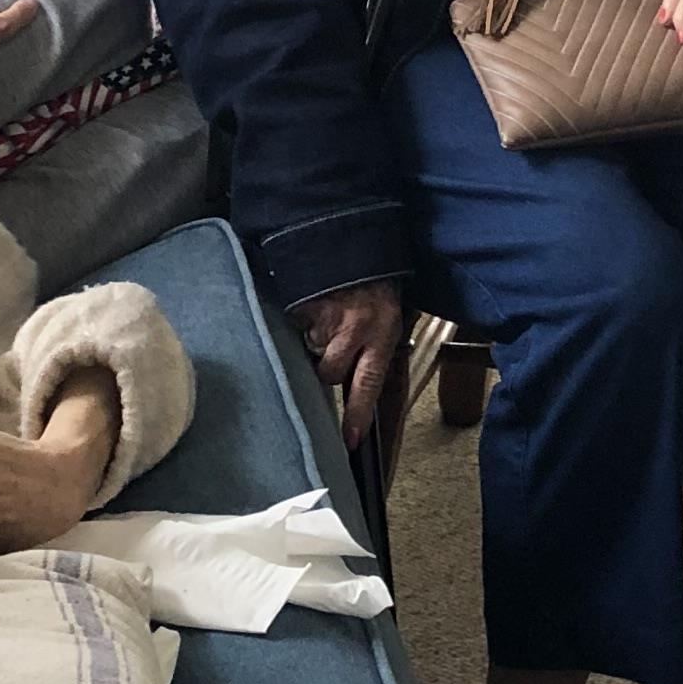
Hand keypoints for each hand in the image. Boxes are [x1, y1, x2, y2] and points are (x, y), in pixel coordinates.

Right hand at [294, 281, 403, 445]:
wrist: (354, 242)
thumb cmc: (375, 283)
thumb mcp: (387, 317)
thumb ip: (372, 349)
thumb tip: (353, 385)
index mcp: (382, 333)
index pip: (369, 383)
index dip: (358, 413)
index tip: (349, 440)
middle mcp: (356, 328)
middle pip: (329, 373)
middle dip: (325, 367)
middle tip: (330, 347)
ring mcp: (327, 318)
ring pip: (310, 350)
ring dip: (313, 339)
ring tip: (324, 316)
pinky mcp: (304, 306)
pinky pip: (295, 327)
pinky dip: (300, 320)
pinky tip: (312, 304)